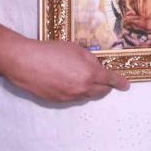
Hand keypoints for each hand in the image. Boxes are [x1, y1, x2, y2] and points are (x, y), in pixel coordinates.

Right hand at [6, 39, 129, 102]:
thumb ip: (90, 59)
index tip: (125, 86)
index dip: (120, 82)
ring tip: (83, 80)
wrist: (25, 62)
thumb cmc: (50, 51)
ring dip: (90, 90)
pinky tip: (69, 83)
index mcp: (90, 73)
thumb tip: (97, 66)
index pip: (111, 80)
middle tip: (105, 82)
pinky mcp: (59, 101)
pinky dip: (76, 92)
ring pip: (87, 96)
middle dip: (106, 87)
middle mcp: (83, 88)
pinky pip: (73, 99)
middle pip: (102, 92)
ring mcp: (70, 96)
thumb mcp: (75, 49)